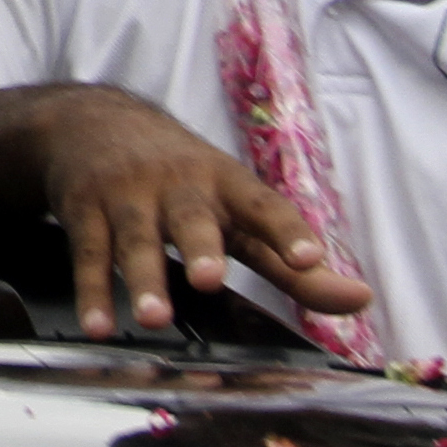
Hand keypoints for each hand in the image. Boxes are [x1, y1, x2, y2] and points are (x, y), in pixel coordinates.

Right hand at [31, 82, 373, 338]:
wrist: (92, 121)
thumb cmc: (183, 179)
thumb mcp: (238, 209)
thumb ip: (292, 262)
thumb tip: (361, 300)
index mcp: (225, 183)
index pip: (264, 205)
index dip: (288, 232)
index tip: (311, 258)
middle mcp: (178, 185)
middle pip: (192, 216)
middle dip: (200, 246)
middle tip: (210, 278)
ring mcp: (127, 194)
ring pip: (135, 239)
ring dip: (144, 278)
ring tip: (154, 318)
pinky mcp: (85, 209)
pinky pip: (88, 252)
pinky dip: (92, 292)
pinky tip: (98, 324)